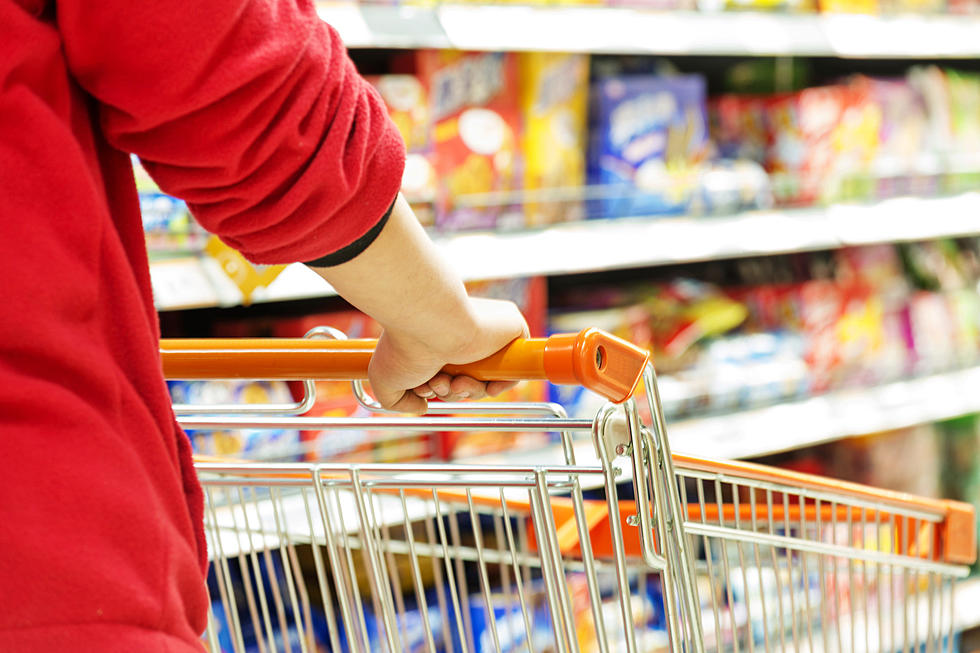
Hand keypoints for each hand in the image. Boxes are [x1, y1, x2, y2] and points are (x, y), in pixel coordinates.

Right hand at [367, 297, 529, 413]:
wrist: (429, 321)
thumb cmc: (404, 346)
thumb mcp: (385, 381)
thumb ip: (397, 401)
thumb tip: (422, 407)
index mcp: (438, 341)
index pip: (448, 375)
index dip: (439, 389)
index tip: (424, 389)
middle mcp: (462, 336)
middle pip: (467, 381)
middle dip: (451, 392)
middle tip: (436, 384)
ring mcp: (487, 333)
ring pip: (487, 380)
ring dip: (468, 391)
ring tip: (449, 380)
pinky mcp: (511, 328)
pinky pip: (513, 369)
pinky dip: (500, 384)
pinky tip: (479, 383)